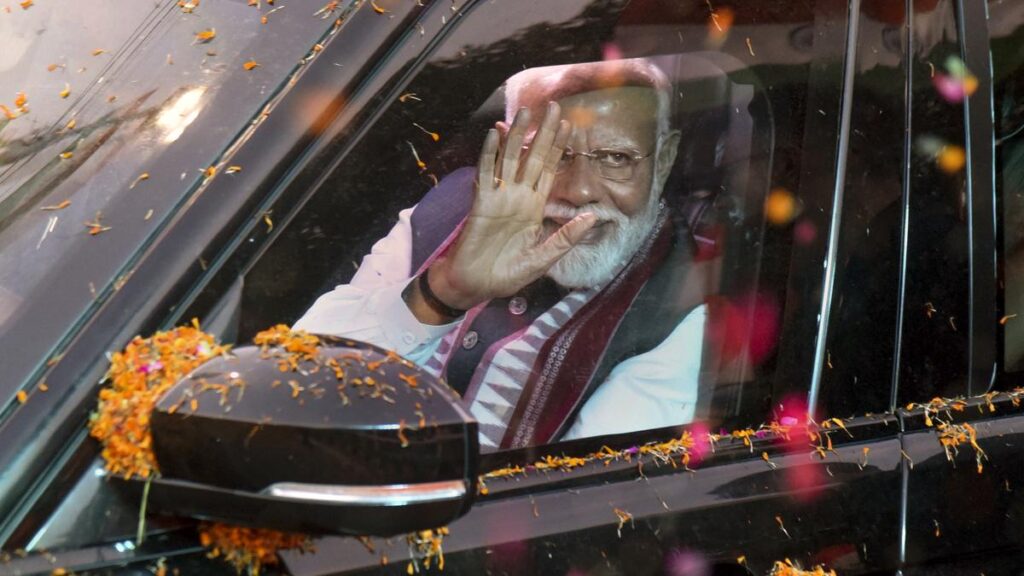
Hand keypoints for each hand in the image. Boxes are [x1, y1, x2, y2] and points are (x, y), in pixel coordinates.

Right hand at [427, 102, 597, 310]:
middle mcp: (518, 197)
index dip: (559, 149)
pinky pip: (486, 174)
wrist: (474, 285)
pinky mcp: (481, 203)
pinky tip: (496, 134)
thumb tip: (592, 217)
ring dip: (517, 135)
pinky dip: (489, 153)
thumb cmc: (506, 274)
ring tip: (526, 111)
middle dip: (543, 133)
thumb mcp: (542, 259)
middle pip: (533, 157)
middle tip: (554, 106)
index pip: (550, 171)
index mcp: (534, 207)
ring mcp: (499, 197)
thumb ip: (566, 238)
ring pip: (509, 159)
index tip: (570, 125)